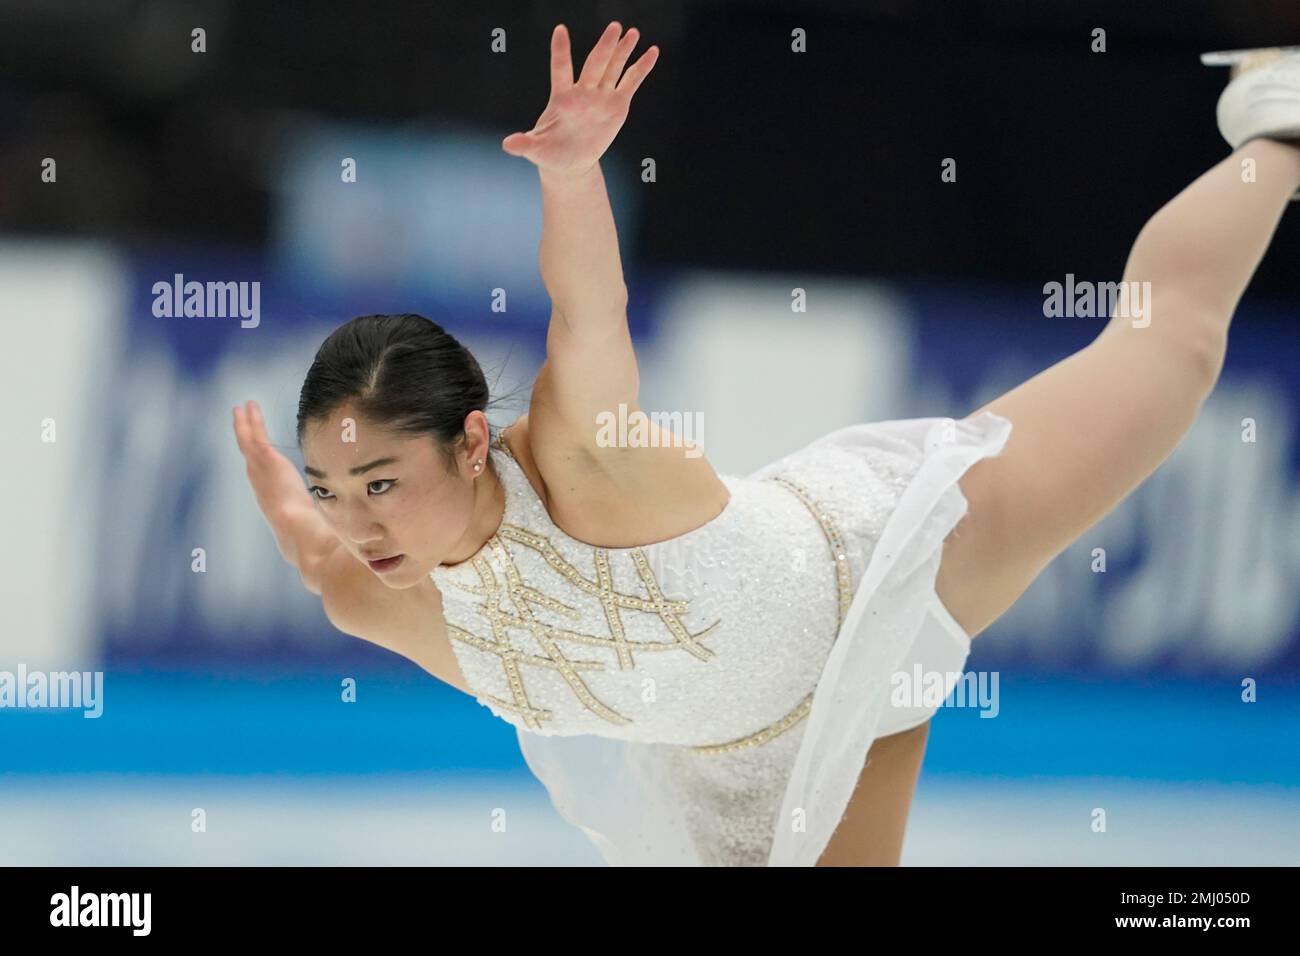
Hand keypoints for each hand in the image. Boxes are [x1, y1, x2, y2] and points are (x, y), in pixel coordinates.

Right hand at [232, 399, 335, 574]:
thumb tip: (375, 533)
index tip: (265, 453)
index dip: (268, 467)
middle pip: (256, 462)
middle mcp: (270, 494)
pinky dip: (248, 427)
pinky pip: (255, 445)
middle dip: (249, 441)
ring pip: (250, 450)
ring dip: (245, 429)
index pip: (274, 482)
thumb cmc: (328, 547)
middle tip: (243, 419)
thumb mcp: (336, 527)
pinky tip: (245, 409)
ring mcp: (265, 483)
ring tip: (241, 409)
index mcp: (287, 506)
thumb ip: (349, 525)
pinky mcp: (268, 472)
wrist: (313, 550)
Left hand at [502, 21, 658, 174]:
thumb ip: (524, 144)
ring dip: (622, 50)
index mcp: (562, 98)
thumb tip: (507, 145)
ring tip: (632, 32)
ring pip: (613, 68)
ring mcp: (601, 96)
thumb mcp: (536, 150)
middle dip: (605, 47)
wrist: (569, 161)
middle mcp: (583, 92)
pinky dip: (641, 68)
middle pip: (594, 64)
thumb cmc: (550, 153)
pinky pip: (631, 82)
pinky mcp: (617, 104)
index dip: (561, 52)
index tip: (560, 31)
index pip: (560, 70)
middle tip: (614, 27)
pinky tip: (652, 52)